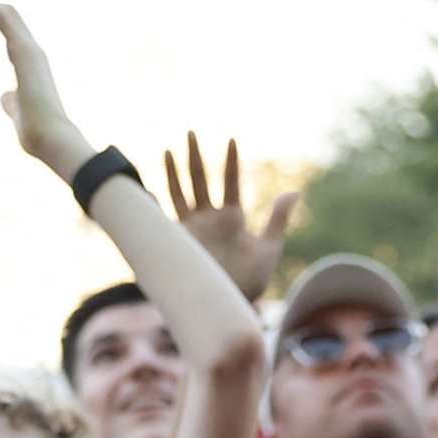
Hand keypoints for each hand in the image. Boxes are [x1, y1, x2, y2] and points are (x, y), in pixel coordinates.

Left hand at [0, 0, 94, 177]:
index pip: (8, 32)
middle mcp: (33, 53)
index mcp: (29, 65)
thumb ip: (12, 102)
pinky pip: (5, 21)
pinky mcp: (28, 53)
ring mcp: (32, 51)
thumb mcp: (18, 113)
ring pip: (7, 13)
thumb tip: (5, 97)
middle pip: (8, 17)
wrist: (53, 142)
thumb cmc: (38, 135)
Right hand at [164, 133, 297, 301]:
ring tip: (168, 149)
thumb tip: (293, 192)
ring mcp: (191, 229)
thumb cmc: (249, 282)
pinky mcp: (178, 243)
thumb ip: (277, 221)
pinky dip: (153, 207)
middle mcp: (208, 219)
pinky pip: (162, 221)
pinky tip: (145, 192)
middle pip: (199, 180)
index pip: (229, 182)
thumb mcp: (268, 250)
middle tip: (191, 131)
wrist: (228, 306)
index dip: (231, 162)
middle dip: (195, 157)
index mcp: (231, 218)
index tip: (232, 140)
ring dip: (174, 172)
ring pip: (180, 193)